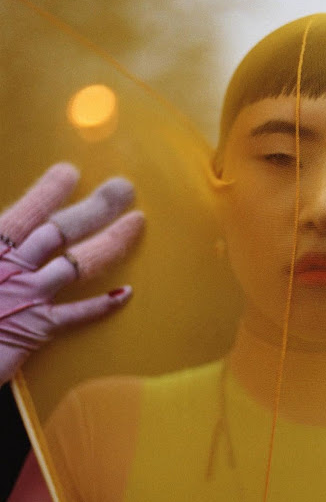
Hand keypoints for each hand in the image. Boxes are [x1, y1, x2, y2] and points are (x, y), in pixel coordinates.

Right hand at [0, 163, 144, 384]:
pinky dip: (101, 305)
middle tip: (124, 188)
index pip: (26, 213)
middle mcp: (12, 268)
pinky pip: (76, 316)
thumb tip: (7, 233)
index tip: (71, 172)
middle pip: (62, 231)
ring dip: (111, 242)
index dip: (49, 191)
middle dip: (96, 207)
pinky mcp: (36, 330)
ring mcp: (28, 297)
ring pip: (78, 265)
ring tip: (136, 222)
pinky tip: (127, 293)